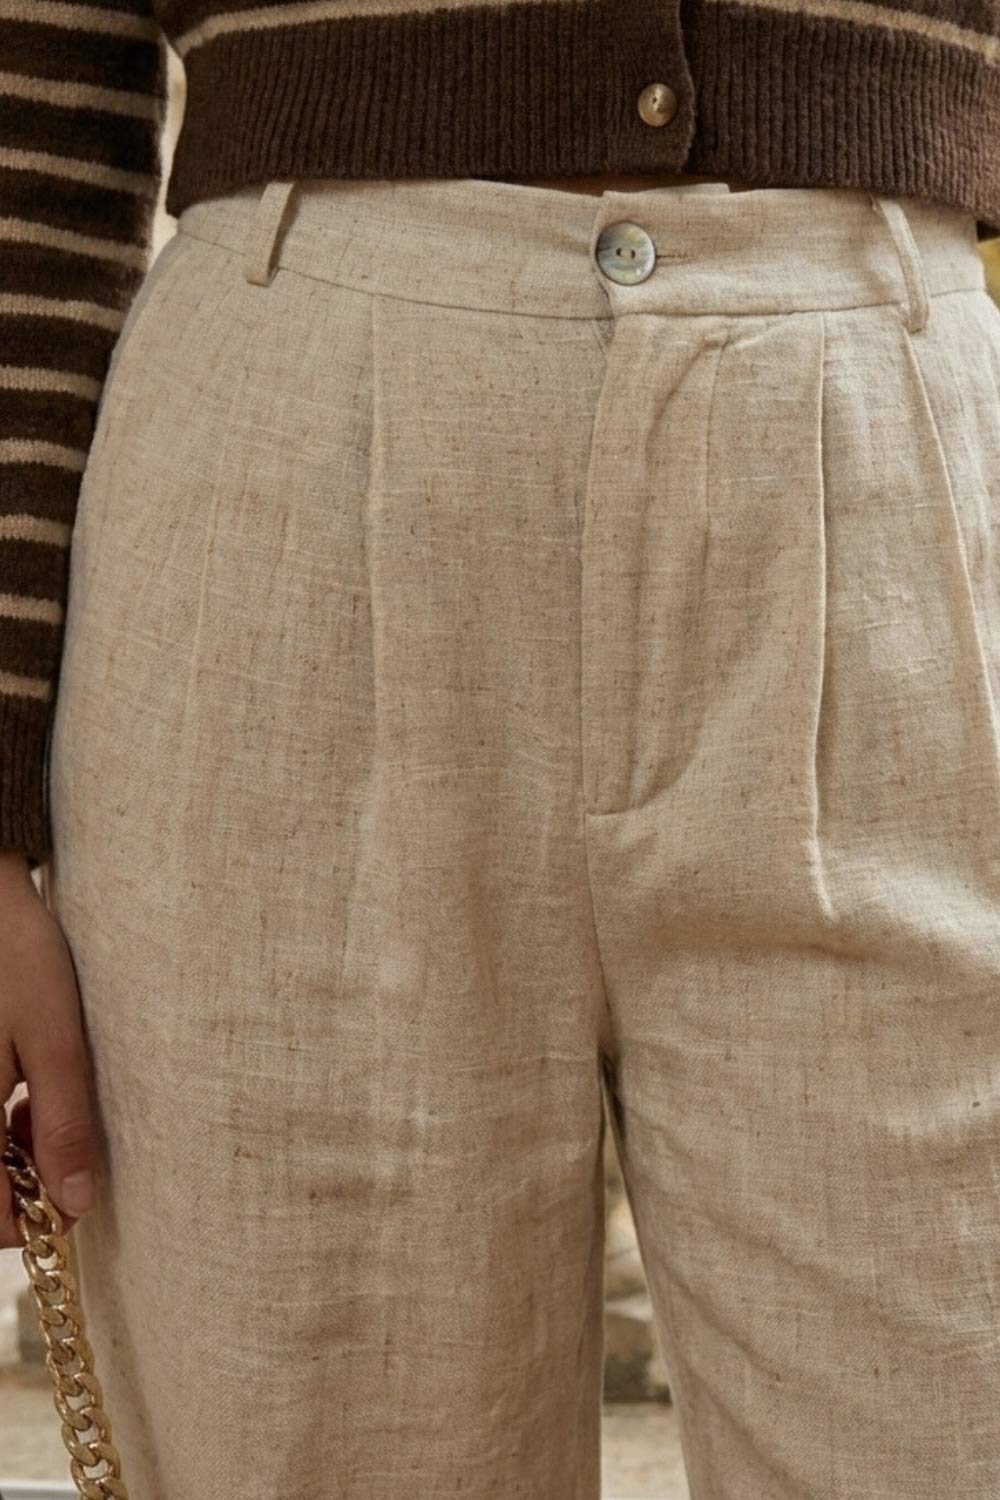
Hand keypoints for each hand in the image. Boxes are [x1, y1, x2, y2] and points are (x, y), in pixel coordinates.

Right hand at [0, 851, 98, 1247]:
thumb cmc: (15, 958)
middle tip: (50, 1126)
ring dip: (5, 1151)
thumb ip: (63, 1125)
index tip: (71, 1186)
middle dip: (19, 1179)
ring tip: (34, 1099)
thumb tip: (75, 1205)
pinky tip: (12, 1085)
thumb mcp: (55, 1041)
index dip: (33, 1218)